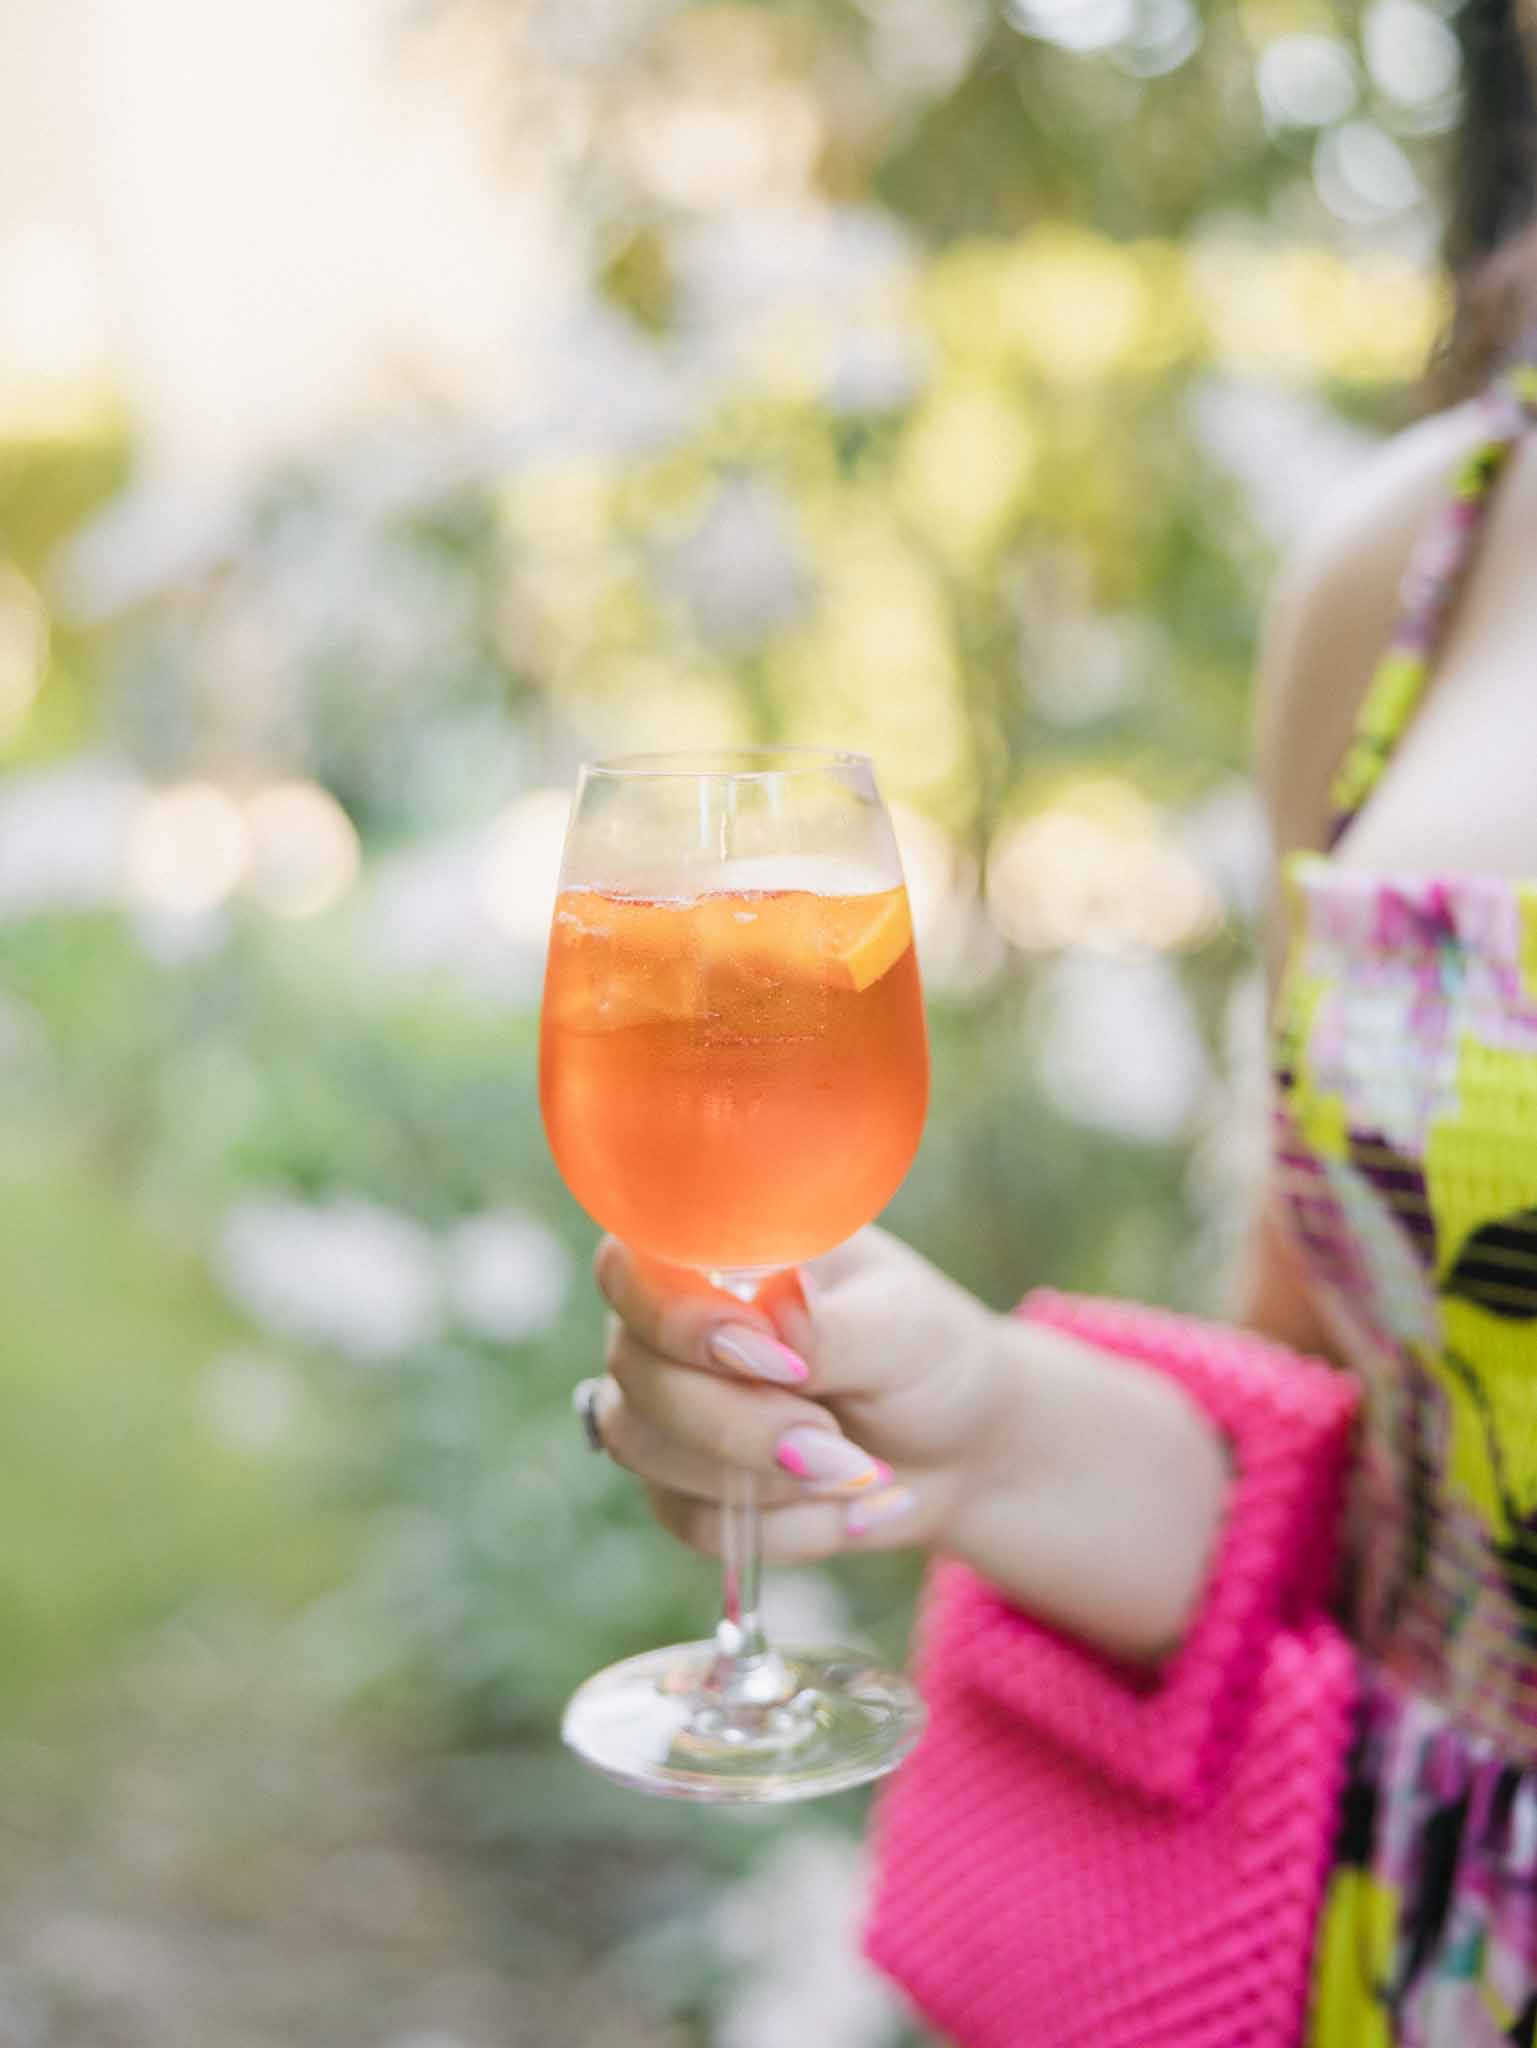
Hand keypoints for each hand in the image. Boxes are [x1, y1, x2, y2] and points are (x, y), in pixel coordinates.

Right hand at [591, 1226, 1229, 1662]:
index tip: (770, 1359)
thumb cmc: (930, 1356)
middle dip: (738, 1421)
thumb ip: (830, 1325)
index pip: (629, 1261)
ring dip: (758, 1477)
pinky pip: (689, 1520)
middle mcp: (672, 1318)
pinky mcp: (681, 1484)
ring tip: (852, 1469)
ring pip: (644, 1447)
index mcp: (720, 1250)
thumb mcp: (902, 1329)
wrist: (962, 1450)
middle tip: (834, 1437)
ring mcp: (666, 1402)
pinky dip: (781, 1528)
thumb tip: (777, 1307)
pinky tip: (842, 1507)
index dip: (675, 1315)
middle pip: (634, 1367)